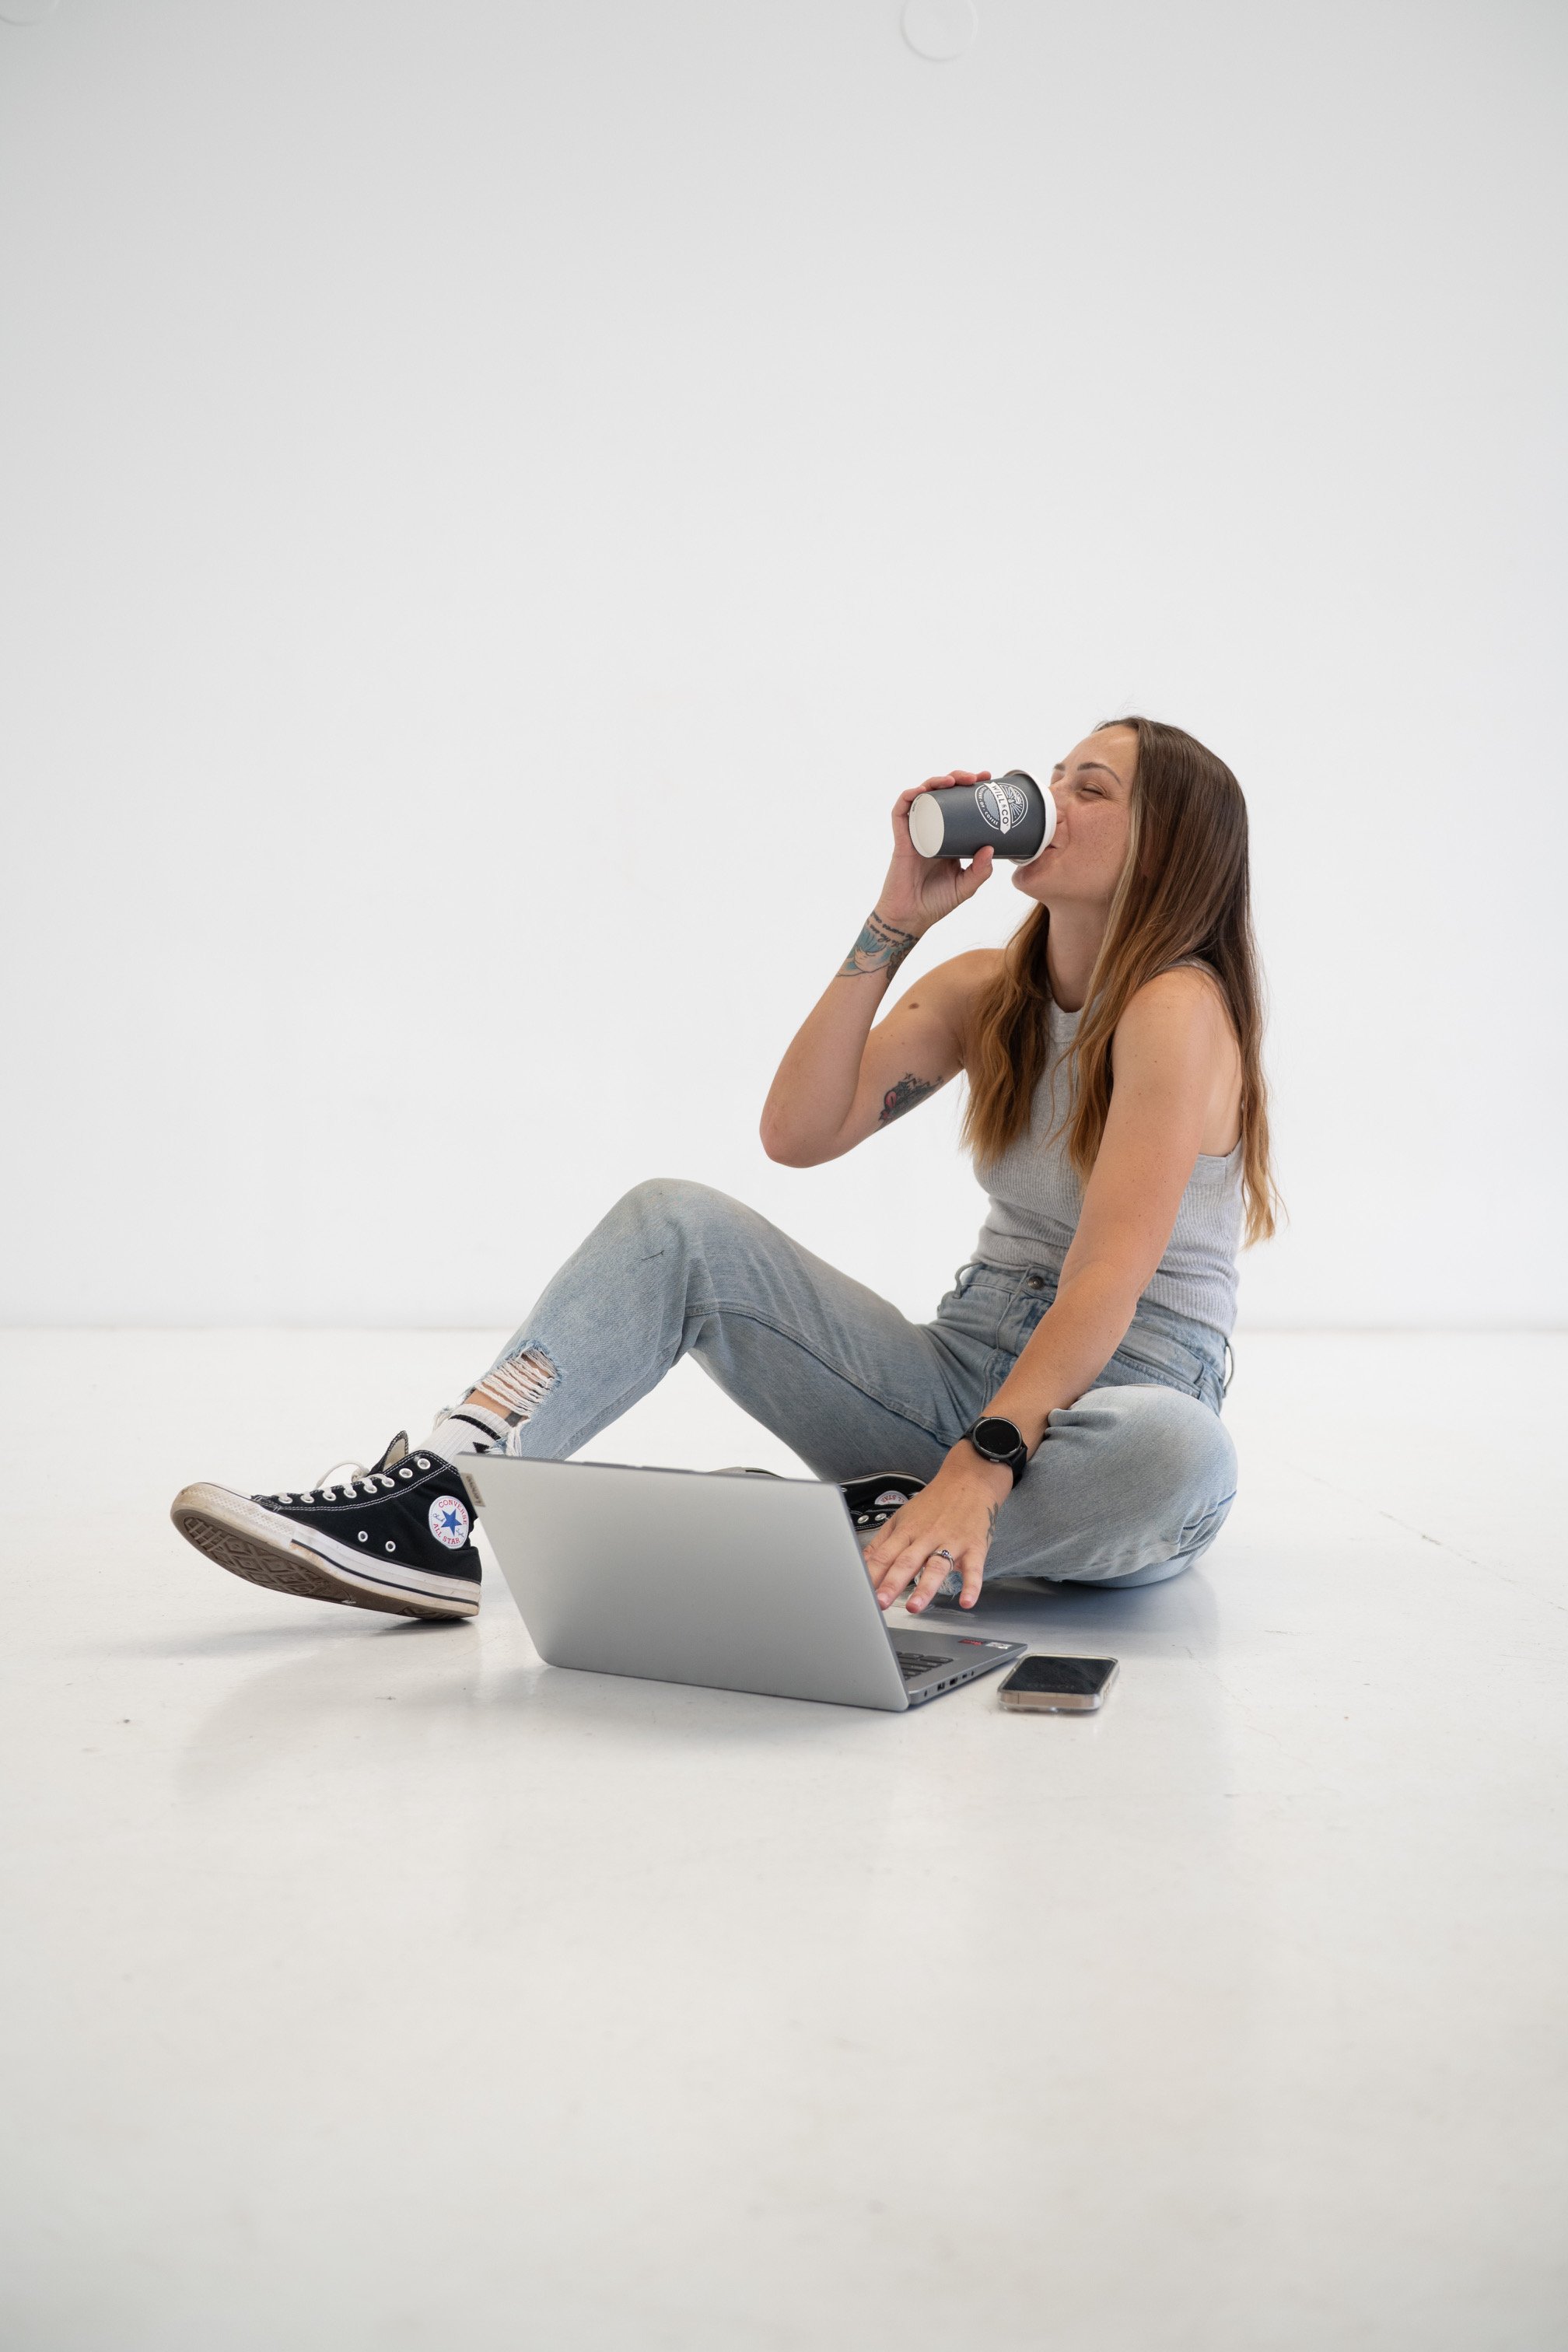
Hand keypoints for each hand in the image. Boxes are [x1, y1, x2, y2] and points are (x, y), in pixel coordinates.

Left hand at [862, 1448, 1012, 1614]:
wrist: (970, 1480)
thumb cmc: (935, 1502)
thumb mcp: (903, 1517)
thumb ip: (883, 1543)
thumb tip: (862, 1563)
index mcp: (907, 1531)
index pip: (885, 1555)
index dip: (872, 1574)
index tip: (861, 1593)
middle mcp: (927, 1537)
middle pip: (907, 1561)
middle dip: (892, 1583)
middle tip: (880, 1603)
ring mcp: (951, 1542)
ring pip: (936, 1566)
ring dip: (925, 1587)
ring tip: (914, 1607)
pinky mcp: (974, 1547)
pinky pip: (973, 1569)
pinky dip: (971, 1586)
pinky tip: (966, 1601)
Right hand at [873, 771, 995, 937]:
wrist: (911, 917)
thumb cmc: (936, 903)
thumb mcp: (966, 886)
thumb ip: (980, 871)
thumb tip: (992, 847)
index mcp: (947, 836)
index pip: (957, 804)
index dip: (970, 788)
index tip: (987, 779)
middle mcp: (930, 829)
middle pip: (941, 794)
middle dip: (957, 778)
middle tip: (976, 777)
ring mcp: (914, 831)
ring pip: (922, 796)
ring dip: (935, 781)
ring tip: (953, 781)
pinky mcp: (901, 839)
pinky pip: (900, 811)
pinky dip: (908, 796)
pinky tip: (921, 790)